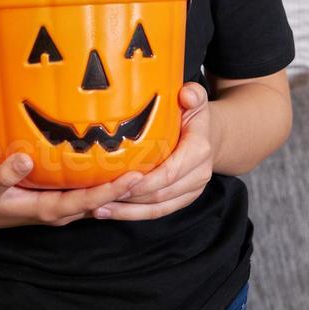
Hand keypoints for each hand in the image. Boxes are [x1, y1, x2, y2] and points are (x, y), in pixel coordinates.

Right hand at [0, 152, 145, 229]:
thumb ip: (3, 174)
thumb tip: (24, 158)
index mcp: (46, 209)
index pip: (87, 202)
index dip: (111, 191)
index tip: (134, 178)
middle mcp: (58, 209)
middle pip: (100, 200)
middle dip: (125, 188)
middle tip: (153, 167)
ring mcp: (58, 203)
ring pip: (95, 195)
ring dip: (117, 184)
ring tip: (144, 161)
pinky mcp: (55, 194)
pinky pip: (84, 188)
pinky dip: (101, 177)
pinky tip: (113, 159)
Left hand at [90, 83, 216, 220]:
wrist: (210, 136)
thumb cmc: (194, 115)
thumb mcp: (197, 99)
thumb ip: (194, 94)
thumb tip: (187, 94)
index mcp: (199, 151)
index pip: (170, 172)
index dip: (145, 181)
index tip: (120, 181)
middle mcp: (198, 175)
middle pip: (161, 193)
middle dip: (130, 197)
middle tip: (99, 196)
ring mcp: (191, 190)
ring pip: (158, 207)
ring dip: (127, 211)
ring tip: (98, 208)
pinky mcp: (182, 199)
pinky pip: (158, 211)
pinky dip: (134, 214)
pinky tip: (109, 211)